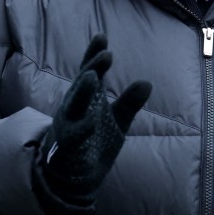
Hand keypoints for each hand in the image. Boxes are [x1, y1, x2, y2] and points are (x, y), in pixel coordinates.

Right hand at [38, 34, 151, 213]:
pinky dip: (81, 129)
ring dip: (81, 93)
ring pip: (72, 108)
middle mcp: (73, 109)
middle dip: (92, 69)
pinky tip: (91, 122)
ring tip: (91, 78)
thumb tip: (147, 82)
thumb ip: (129, 103)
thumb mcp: (116, 121)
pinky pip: (72, 138)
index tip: (102, 37)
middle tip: (106, 55)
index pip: (88, 73)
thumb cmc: (93, 142)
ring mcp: (67, 128)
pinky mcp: (66, 149)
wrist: (72, 178)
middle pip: (81, 85)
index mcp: (85, 99)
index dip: (93, 55)